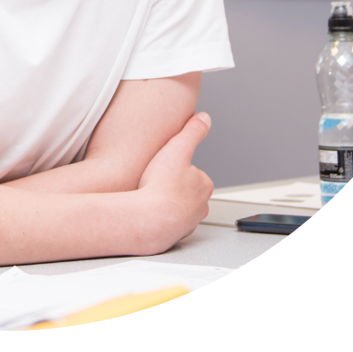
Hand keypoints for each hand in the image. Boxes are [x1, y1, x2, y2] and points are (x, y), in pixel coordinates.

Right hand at [135, 112, 213, 250]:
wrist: (148, 219)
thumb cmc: (161, 185)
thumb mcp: (177, 148)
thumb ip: (192, 131)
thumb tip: (204, 117)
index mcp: (204, 184)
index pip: (192, 170)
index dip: (174, 166)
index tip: (163, 168)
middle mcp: (201, 206)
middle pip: (186, 189)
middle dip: (172, 185)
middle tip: (155, 180)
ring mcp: (188, 222)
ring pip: (178, 206)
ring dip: (166, 201)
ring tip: (150, 195)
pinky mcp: (175, 234)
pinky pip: (168, 222)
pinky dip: (160, 217)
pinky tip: (148, 210)